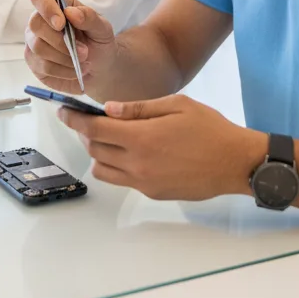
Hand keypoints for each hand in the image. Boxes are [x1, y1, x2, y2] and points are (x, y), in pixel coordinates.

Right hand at [24, 0, 116, 93]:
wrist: (100, 67)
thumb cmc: (98, 41)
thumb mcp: (103, 28)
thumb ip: (89, 17)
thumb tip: (70, 12)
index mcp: (58, 4)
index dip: (47, 8)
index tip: (61, 24)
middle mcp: (41, 20)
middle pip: (35, 24)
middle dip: (60, 41)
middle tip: (84, 51)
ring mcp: (34, 41)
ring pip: (39, 48)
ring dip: (65, 58)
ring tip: (84, 62)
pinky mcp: (34, 62)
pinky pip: (43, 67)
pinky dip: (63, 71)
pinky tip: (76, 70)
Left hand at [59, 95, 265, 200]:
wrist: (235, 163)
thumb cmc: (209, 128)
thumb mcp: (177, 105)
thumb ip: (140, 108)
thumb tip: (109, 110)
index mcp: (141, 137)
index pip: (94, 130)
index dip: (74, 120)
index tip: (63, 111)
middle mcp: (137, 164)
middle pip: (94, 150)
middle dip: (85, 133)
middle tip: (88, 119)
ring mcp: (143, 182)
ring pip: (103, 170)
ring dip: (98, 152)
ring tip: (110, 137)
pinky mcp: (152, 192)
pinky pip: (122, 180)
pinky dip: (116, 166)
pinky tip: (132, 151)